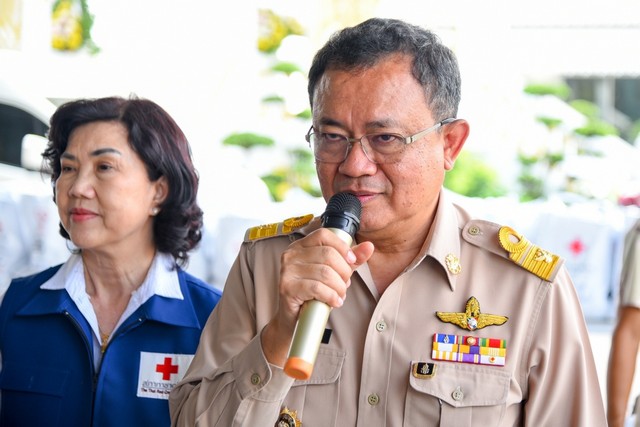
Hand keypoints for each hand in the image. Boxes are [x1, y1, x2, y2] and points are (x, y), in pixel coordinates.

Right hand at [261, 228, 373, 365]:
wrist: (294, 319)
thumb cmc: (314, 293)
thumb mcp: (335, 272)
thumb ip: (351, 260)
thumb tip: (369, 246)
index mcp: (301, 246)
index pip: (324, 235)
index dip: (342, 247)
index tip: (352, 261)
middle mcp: (291, 255)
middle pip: (328, 254)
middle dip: (343, 272)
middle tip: (344, 284)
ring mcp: (287, 271)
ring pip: (325, 272)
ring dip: (339, 287)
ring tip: (339, 295)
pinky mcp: (287, 288)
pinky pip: (317, 288)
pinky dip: (331, 296)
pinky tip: (334, 302)